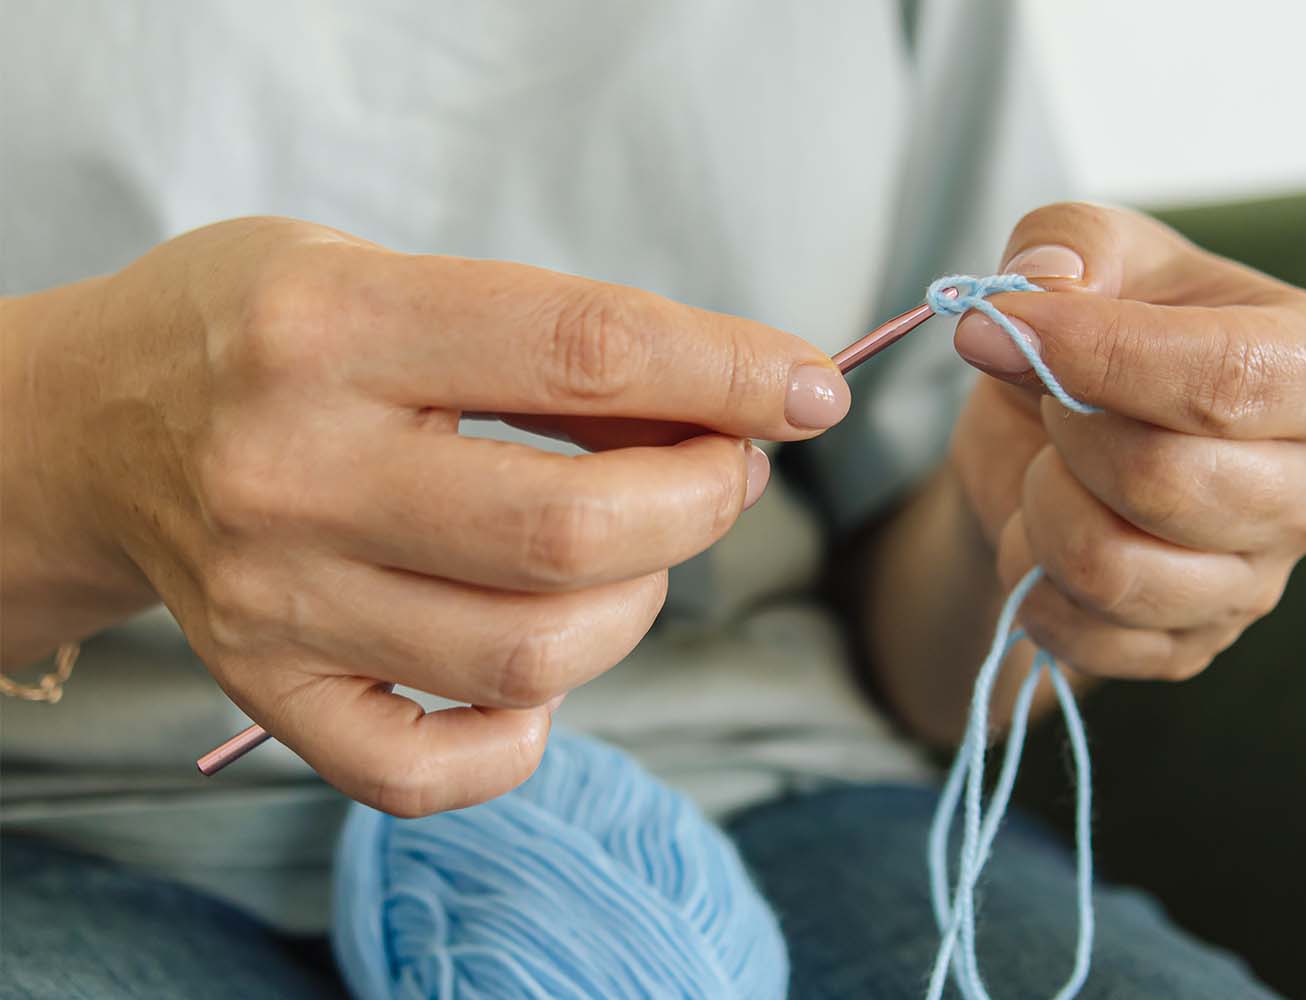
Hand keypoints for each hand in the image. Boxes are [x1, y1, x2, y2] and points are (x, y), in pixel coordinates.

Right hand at [5, 217, 847, 813]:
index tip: (810, 390)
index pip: (584, 351)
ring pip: (529, 654)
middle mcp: (294, 469)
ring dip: (637, 604)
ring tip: (633, 549)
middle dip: (703, 500)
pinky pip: (426, 770)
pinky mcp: (265, 689)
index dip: (730, 374)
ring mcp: (276, 599)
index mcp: (333, 326)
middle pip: (574, 531)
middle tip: (724, 467)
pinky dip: (523, 736)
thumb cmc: (272, 331)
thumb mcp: (395, 272)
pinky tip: (538, 669)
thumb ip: (554, 346)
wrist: (95, 421)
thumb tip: (729, 414)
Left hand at [950, 204, 1305, 682]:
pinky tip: (1046, 531)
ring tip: (1052, 468)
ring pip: (1109, 567)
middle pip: (1162, 481)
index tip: (998, 330)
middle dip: (1064, 431)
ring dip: (1040, 507)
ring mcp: (1258, 581)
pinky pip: (1079, 630)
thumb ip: (1068, 237)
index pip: (1225, 379)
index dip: (1096, 354)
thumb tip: (1042, 286)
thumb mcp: (1092, 249)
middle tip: (1051, 400)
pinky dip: (1028, 577)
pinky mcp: (1192, 645)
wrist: (1061, 445)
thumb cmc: (1104, 333)